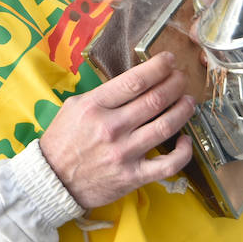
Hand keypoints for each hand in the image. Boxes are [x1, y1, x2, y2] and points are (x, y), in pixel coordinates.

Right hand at [38, 53, 195, 209]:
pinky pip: (168, 165)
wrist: (53, 180)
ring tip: (188, 101)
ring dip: (183, 109)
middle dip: (175, 84)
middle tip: (181, 78)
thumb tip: (133, 81)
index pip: (135, 81)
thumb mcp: (73, 106)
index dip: (158, 67)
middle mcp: (111, 128)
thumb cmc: (63, 140)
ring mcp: (124, 153)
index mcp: (95, 106)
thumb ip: (102, 94)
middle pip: (155, 99)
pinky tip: (185, 140)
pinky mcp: (133, 176)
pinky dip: (182, 151)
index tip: (169, 60)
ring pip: (166, 126)